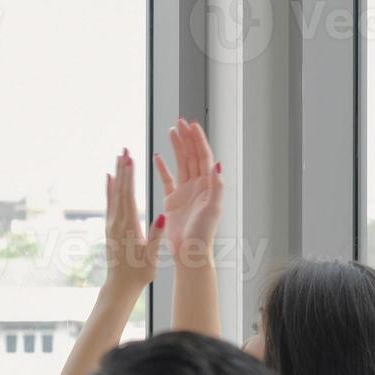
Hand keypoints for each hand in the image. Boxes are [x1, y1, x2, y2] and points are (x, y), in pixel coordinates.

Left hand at [104, 149, 166, 294]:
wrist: (120, 286)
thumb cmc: (139, 273)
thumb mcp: (151, 256)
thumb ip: (156, 235)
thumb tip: (163, 217)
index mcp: (128, 226)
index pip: (129, 195)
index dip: (130, 176)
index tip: (131, 158)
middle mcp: (116, 222)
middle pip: (119, 189)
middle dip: (123, 169)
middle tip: (124, 149)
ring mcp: (111, 224)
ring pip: (113, 194)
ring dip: (117, 174)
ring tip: (119, 158)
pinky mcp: (110, 228)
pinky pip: (110, 203)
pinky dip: (110, 188)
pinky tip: (110, 178)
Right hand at [153, 119, 223, 269]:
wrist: (189, 252)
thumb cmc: (202, 234)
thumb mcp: (212, 209)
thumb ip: (216, 186)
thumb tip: (218, 164)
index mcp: (208, 186)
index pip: (203, 157)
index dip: (198, 140)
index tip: (191, 125)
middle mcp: (198, 186)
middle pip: (192, 155)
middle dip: (187, 138)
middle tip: (180, 122)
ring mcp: (185, 192)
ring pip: (181, 163)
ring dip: (177, 147)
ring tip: (171, 131)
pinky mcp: (173, 200)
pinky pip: (167, 179)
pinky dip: (163, 167)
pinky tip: (157, 156)